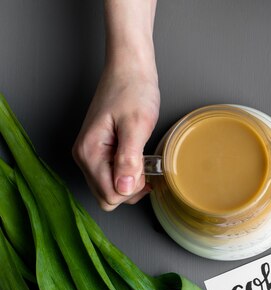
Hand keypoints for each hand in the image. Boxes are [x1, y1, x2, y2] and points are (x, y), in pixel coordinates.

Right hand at [73, 63, 159, 210]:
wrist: (129, 70)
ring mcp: (91, 156)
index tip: (143, 168)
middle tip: (144, 164)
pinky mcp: (100, 153)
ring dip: (130, 183)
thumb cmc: (133, 91)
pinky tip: (138, 161)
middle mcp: (85, 157)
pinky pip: (113, 178)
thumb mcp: (136, 126)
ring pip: (111, 190)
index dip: (131, 189)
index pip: (109, 196)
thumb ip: (128, 159)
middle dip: (130, 189)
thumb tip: (123, 188)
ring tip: (142, 160)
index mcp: (89, 153)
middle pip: (108, 197)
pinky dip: (128, 176)